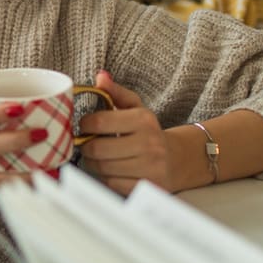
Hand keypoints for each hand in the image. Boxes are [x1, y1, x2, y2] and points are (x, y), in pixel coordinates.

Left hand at [78, 70, 174, 195]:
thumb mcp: (136, 108)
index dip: (84, 125)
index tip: (84, 126)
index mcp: (143, 120)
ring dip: (93, 163)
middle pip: (97, 148)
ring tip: (96, 157)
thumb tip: (100, 76)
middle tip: (86, 144)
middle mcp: (149, 144)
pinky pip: (111, 183)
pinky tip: (110, 170)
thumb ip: (116, 92)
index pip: (98, 122)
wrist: (178, 159)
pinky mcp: (147, 186)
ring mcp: (150, 167)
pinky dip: (105, 177)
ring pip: (102, 167)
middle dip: (86, 146)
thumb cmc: (149, 132)